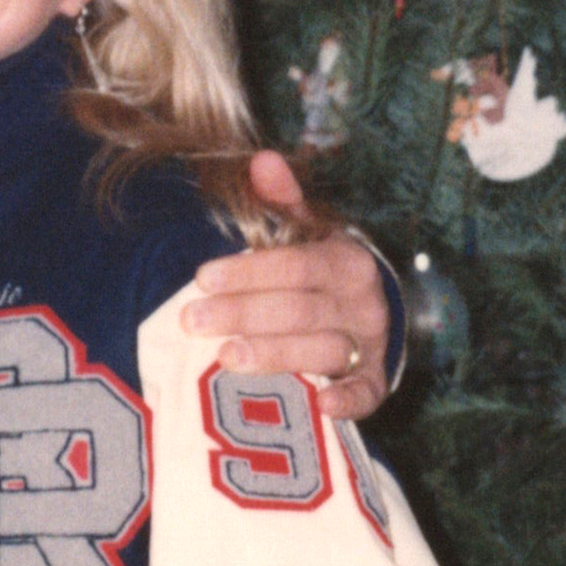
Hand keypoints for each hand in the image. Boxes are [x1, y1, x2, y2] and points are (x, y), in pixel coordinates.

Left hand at [183, 152, 389, 419]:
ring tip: (226, 358)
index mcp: (345, 262)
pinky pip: (367, 394)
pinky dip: (348, 401)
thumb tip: (263, 160)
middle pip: (301, 309)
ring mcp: (370, 346)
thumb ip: (283, 202)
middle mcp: (362, 303)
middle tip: (191, 321)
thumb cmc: (321, 275)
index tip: (201, 278)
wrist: (371, 318)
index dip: (249, 271)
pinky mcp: (373, 384)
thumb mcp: (308, 233)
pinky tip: (321, 404)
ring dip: (276, 355)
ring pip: (325, 351)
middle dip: (244, 314)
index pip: (296, 265)